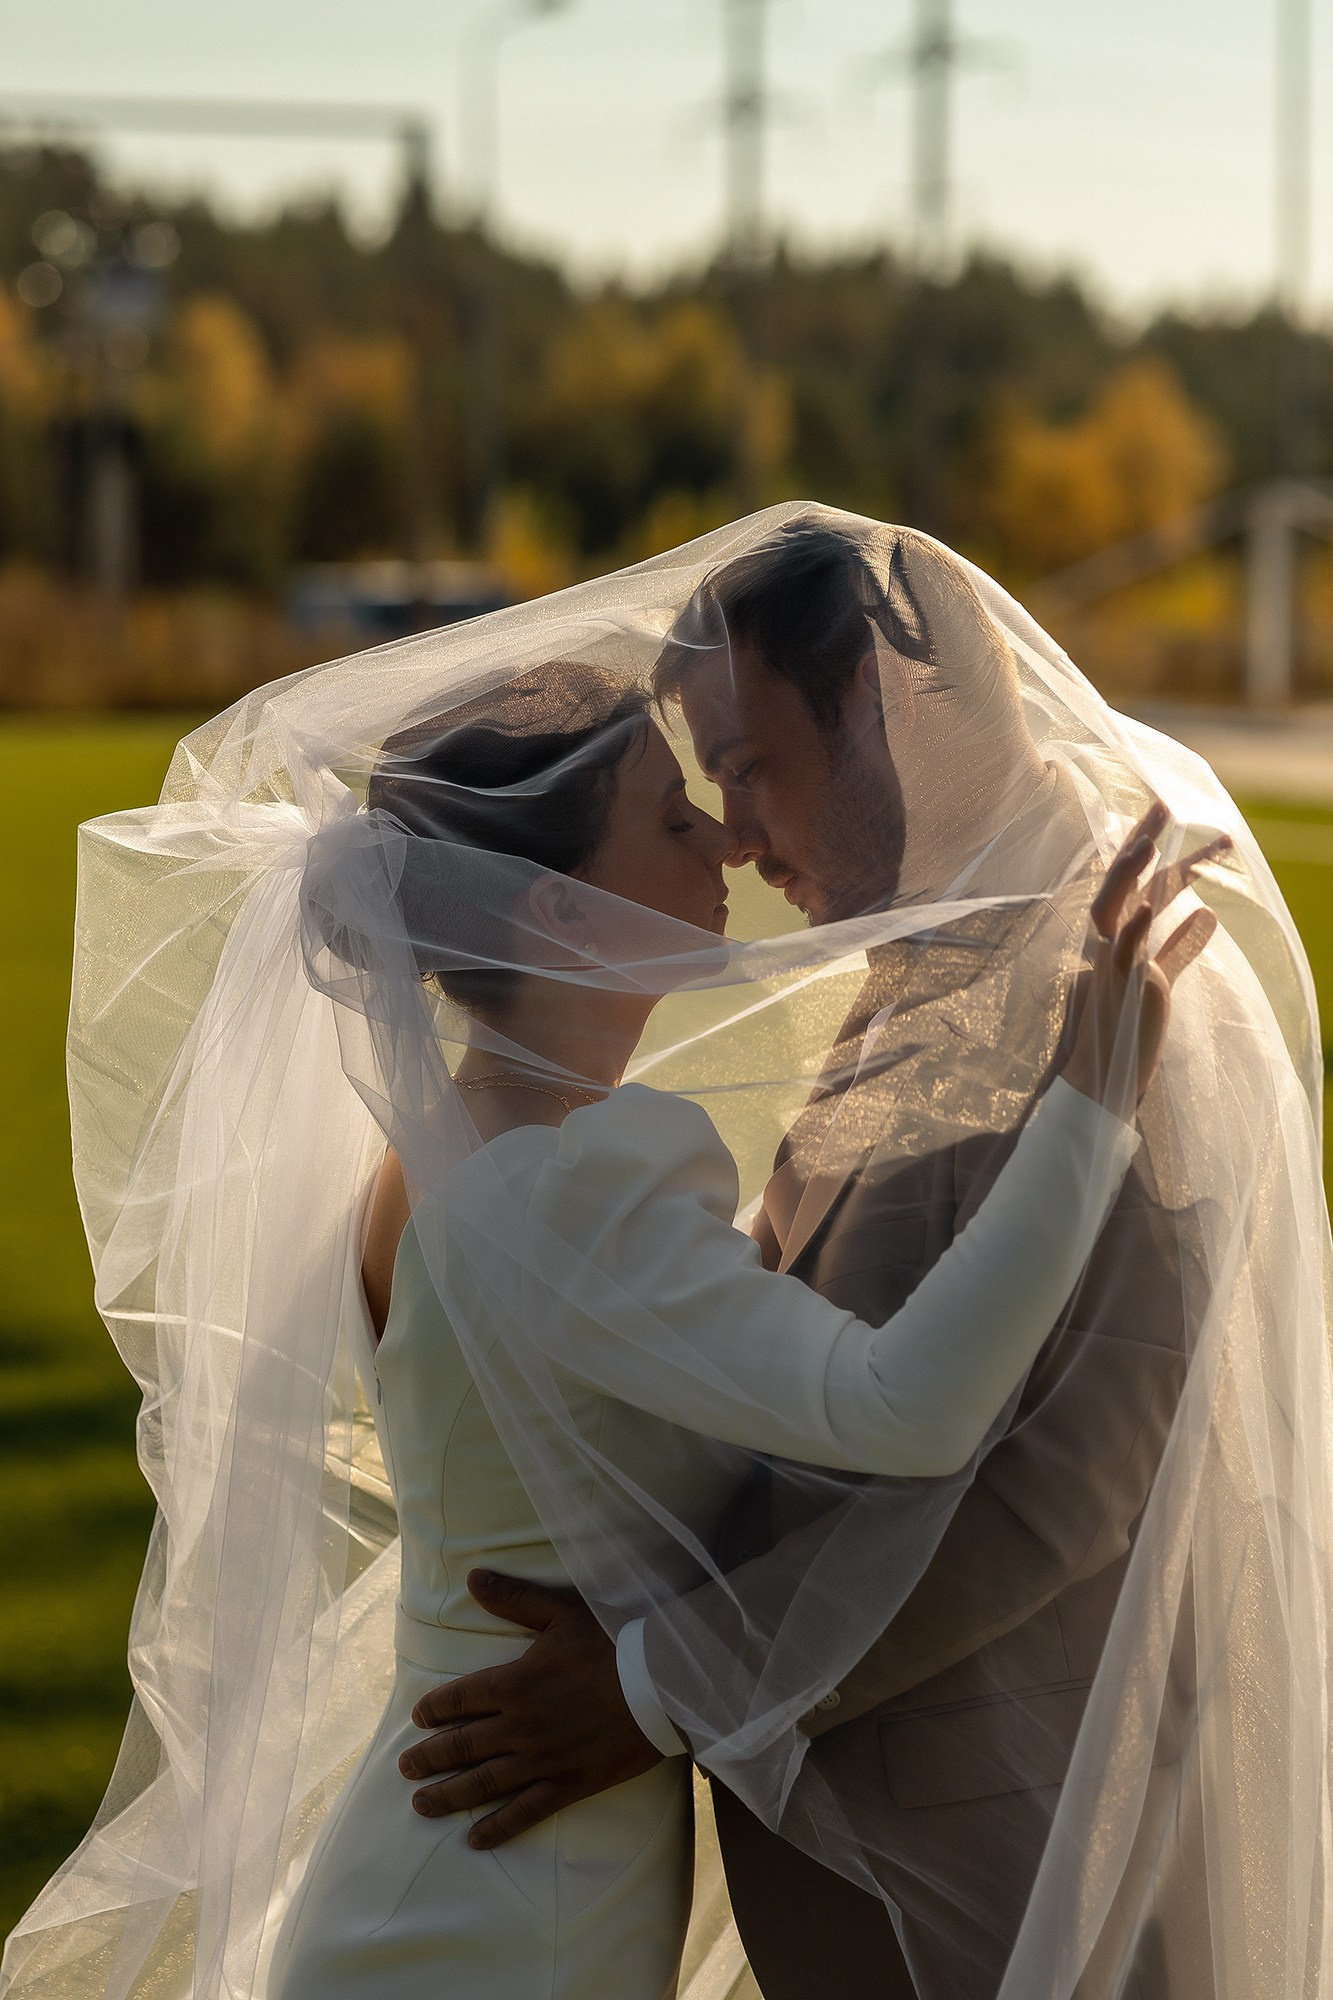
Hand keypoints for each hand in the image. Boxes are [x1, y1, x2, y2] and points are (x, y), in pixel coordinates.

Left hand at [398, 1570, 664, 1847]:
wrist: (660, 1685)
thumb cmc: (612, 1642)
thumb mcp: (561, 1611)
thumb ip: (514, 1598)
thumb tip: (473, 1578)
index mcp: (513, 1683)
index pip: (459, 1698)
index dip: (434, 1709)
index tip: (418, 1718)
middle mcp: (518, 1726)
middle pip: (462, 1746)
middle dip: (429, 1758)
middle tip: (404, 1769)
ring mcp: (541, 1759)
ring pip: (483, 1783)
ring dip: (448, 1795)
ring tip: (421, 1805)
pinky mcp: (567, 1784)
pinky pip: (524, 1812)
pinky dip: (498, 1827)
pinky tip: (475, 1839)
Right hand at [1062, 801, 1227, 1109]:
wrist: (1106, 1076)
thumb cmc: (1129, 1026)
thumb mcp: (1159, 977)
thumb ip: (1180, 946)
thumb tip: (1208, 916)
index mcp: (1116, 935)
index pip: (1136, 881)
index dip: (1153, 848)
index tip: (1170, 815)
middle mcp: (1107, 941)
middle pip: (1120, 879)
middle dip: (1139, 841)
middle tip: (1163, 805)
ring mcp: (1111, 961)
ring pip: (1113, 906)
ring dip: (1129, 873)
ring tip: (1150, 841)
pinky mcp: (1123, 985)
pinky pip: (1126, 951)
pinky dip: (1137, 927)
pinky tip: (1153, 905)